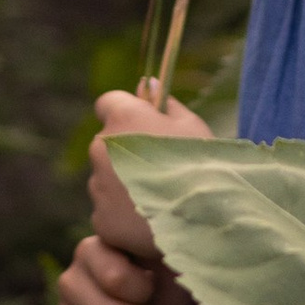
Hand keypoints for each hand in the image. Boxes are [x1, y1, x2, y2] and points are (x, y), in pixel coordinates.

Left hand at [86, 82, 213, 261]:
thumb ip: (166, 103)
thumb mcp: (192, 125)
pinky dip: (124, 215)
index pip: (108, 104)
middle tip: (159, 169)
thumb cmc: (202, 164)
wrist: (206, 218)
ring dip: (124, 185)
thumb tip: (148, 84)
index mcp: (122, 118)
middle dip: (126, 153)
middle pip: (107, 145)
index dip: (124, 114)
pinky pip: (109, 211)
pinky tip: (152, 220)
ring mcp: (98, 185)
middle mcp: (101, 147)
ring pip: (106, 180)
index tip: (140, 126)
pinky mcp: (101, 219)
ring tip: (160, 199)